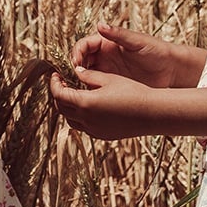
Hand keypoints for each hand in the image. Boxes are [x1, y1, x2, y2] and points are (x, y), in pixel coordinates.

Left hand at [49, 65, 167, 139]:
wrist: (153, 113)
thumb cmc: (133, 92)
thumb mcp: (109, 79)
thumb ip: (88, 76)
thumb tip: (76, 71)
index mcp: (85, 103)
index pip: (58, 94)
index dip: (54, 84)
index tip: (56, 76)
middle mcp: (86, 119)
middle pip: (61, 108)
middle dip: (58, 95)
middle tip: (62, 83)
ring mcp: (93, 130)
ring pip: (70, 120)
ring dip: (67, 107)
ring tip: (74, 95)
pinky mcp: (102, 135)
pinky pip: (83, 127)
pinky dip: (79, 117)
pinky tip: (88, 107)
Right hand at [70, 24, 200, 89]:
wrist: (172, 71)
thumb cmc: (157, 52)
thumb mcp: (137, 42)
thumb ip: (118, 34)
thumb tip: (100, 24)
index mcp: (107, 42)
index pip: (84, 45)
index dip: (76, 53)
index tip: (75, 63)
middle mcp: (104, 56)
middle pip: (80, 61)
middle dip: (73, 68)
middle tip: (72, 79)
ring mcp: (107, 71)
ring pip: (84, 75)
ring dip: (78, 81)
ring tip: (78, 89)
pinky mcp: (112, 84)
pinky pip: (94, 87)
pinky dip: (88, 91)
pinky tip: (88, 96)